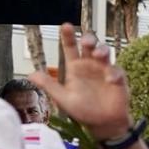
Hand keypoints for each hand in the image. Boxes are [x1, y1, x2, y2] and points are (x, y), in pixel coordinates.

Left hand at [31, 26, 131, 140]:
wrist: (102, 124)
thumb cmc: (83, 110)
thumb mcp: (63, 98)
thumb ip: (49, 85)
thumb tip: (30, 74)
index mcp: (76, 68)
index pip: (71, 48)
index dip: (68, 37)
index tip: (65, 25)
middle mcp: (90, 66)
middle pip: (90, 46)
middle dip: (89, 39)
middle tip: (86, 42)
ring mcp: (105, 71)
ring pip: (106, 53)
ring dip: (103, 50)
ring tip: (99, 55)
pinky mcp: (118, 79)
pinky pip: (117, 71)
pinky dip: (114, 73)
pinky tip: (110, 80)